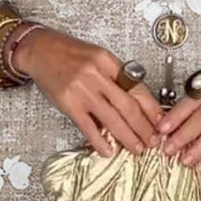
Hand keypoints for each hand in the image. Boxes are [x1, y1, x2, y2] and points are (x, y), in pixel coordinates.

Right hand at [14, 24, 163, 156]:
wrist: (39, 50)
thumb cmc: (67, 54)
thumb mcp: (97, 57)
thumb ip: (115, 76)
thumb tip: (136, 101)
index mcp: (108, 61)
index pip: (137, 88)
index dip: (152, 108)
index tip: (161, 122)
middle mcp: (97, 75)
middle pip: (128, 106)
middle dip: (144, 127)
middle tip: (153, 141)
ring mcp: (83, 90)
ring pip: (112, 119)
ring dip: (128, 137)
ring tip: (137, 148)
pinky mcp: (69, 103)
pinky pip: (88, 127)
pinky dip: (100, 141)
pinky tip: (108, 150)